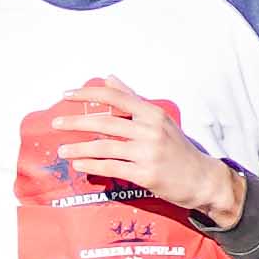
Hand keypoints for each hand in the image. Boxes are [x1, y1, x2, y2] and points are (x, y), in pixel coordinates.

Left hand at [37, 83, 229, 220]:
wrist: (203, 179)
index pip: (115, 97)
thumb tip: (109, 78)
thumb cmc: (178, 149)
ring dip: (79, 148)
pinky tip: (78, 164)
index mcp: (152, 113)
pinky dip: (92, 165)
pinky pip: (112, 167)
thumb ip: (133, 99)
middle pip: (105, 122)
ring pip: (104, 147)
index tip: (66, 95)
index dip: (88, 94)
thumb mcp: (159, 120)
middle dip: (76, 122)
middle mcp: (150, 130)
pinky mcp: (146, 174)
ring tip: (62, 150)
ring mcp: (148, 153)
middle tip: (55, 123)